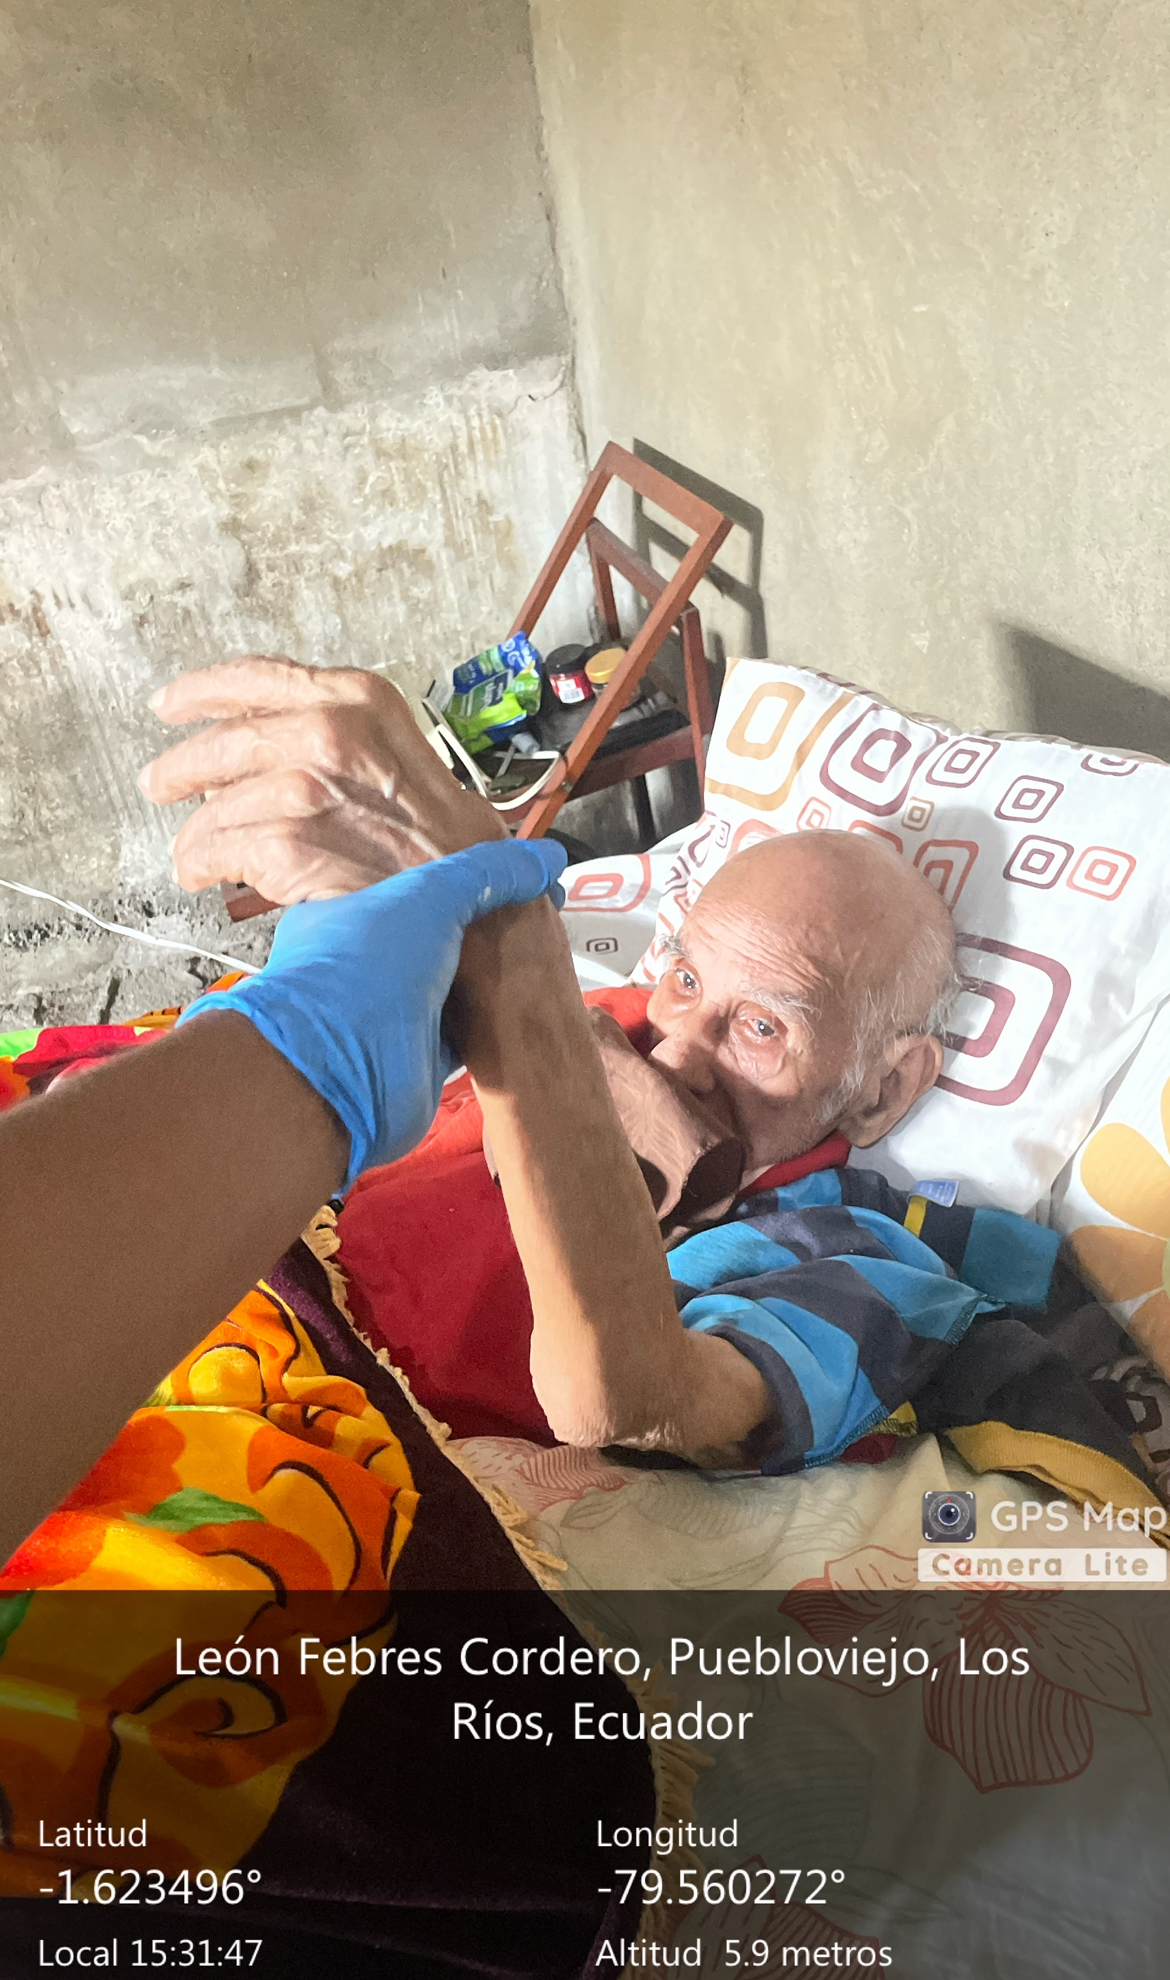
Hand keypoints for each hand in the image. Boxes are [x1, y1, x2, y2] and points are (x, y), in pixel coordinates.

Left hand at [139, 654, 502, 900]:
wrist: (475, 900)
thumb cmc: (449, 842)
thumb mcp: (399, 752)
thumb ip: (334, 735)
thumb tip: (263, 745)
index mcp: (358, 698)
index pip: (256, 678)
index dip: (202, 691)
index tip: (173, 702)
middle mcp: (329, 731)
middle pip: (222, 741)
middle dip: (182, 768)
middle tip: (162, 782)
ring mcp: (306, 787)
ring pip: (214, 805)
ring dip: (198, 834)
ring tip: (195, 852)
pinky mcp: (288, 843)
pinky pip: (217, 850)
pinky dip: (203, 864)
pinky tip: (205, 872)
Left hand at [177, 839, 567, 1187]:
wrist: (346, 1071)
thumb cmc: (364, 968)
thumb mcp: (429, 895)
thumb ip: (488, 872)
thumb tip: (547, 857)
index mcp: (344, 912)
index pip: (402, 881)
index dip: (451, 872)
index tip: (497, 867)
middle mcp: (363, 963)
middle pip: (434, 933)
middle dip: (478, 922)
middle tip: (528, 905)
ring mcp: (389, 1011)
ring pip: (452, 982)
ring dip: (490, 971)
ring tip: (538, 943)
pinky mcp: (419, 1054)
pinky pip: (466, 1029)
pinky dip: (495, 1017)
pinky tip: (529, 996)